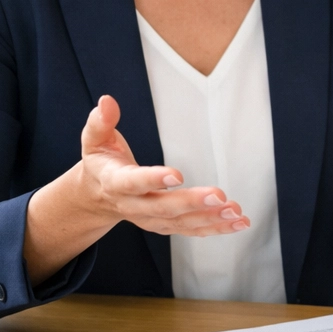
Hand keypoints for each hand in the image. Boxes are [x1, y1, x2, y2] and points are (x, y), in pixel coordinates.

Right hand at [72, 95, 246, 236]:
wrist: (97, 196)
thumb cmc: (102, 162)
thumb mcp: (94, 140)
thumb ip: (100, 122)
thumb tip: (107, 101)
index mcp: (116, 183)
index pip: (134, 183)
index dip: (153, 180)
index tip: (177, 174)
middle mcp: (134, 206)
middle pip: (163, 207)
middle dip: (192, 202)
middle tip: (219, 194)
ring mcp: (151, 219)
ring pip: (181, 223)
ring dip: (211, 219)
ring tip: (236, 212)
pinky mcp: (166, 225)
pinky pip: (192, 230)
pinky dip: (216, 228)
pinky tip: (238, 222)